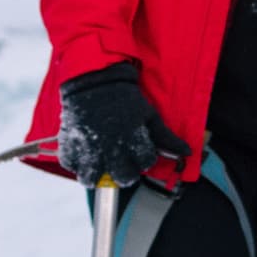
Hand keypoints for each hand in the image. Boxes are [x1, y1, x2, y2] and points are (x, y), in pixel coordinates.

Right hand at [52, 65, 172, 186]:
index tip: (139, 150)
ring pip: (91, 179)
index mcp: (133, 140)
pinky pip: (70, 165)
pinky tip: (82, 153)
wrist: (94, 78)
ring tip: (98, 164)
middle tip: (120, 162)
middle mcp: (111, 148)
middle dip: (124, 172)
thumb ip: (166, 138)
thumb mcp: (149, 115)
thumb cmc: (125, 97)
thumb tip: (186, 153)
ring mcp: (88, 147)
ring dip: (96, 174)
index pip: (145, 164)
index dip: (144, 159)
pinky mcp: (69, 142)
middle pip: (122, 178)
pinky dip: (75, 163)